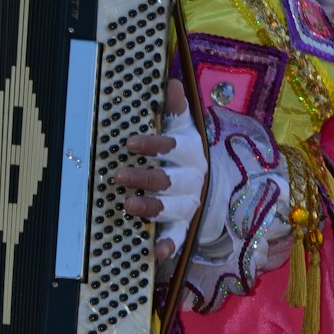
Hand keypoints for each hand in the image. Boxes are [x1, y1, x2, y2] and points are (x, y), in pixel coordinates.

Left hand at [116, 80, 206, 259]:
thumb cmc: (186, 150)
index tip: (129, 143)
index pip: (172, 147)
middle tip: (117, 176)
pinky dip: (169, 244)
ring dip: (150, 207)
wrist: (216, 183)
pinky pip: (179, 236)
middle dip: (143, 178)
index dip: (152, 145)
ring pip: (171, 207)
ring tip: (128, 205)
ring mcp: (190, 203)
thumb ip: (176, 107)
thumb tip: (171, 82)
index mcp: (190, 152)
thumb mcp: (184, 126)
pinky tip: (156, 251)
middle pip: (168, 179)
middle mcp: (192, 179)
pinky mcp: (186, 224)